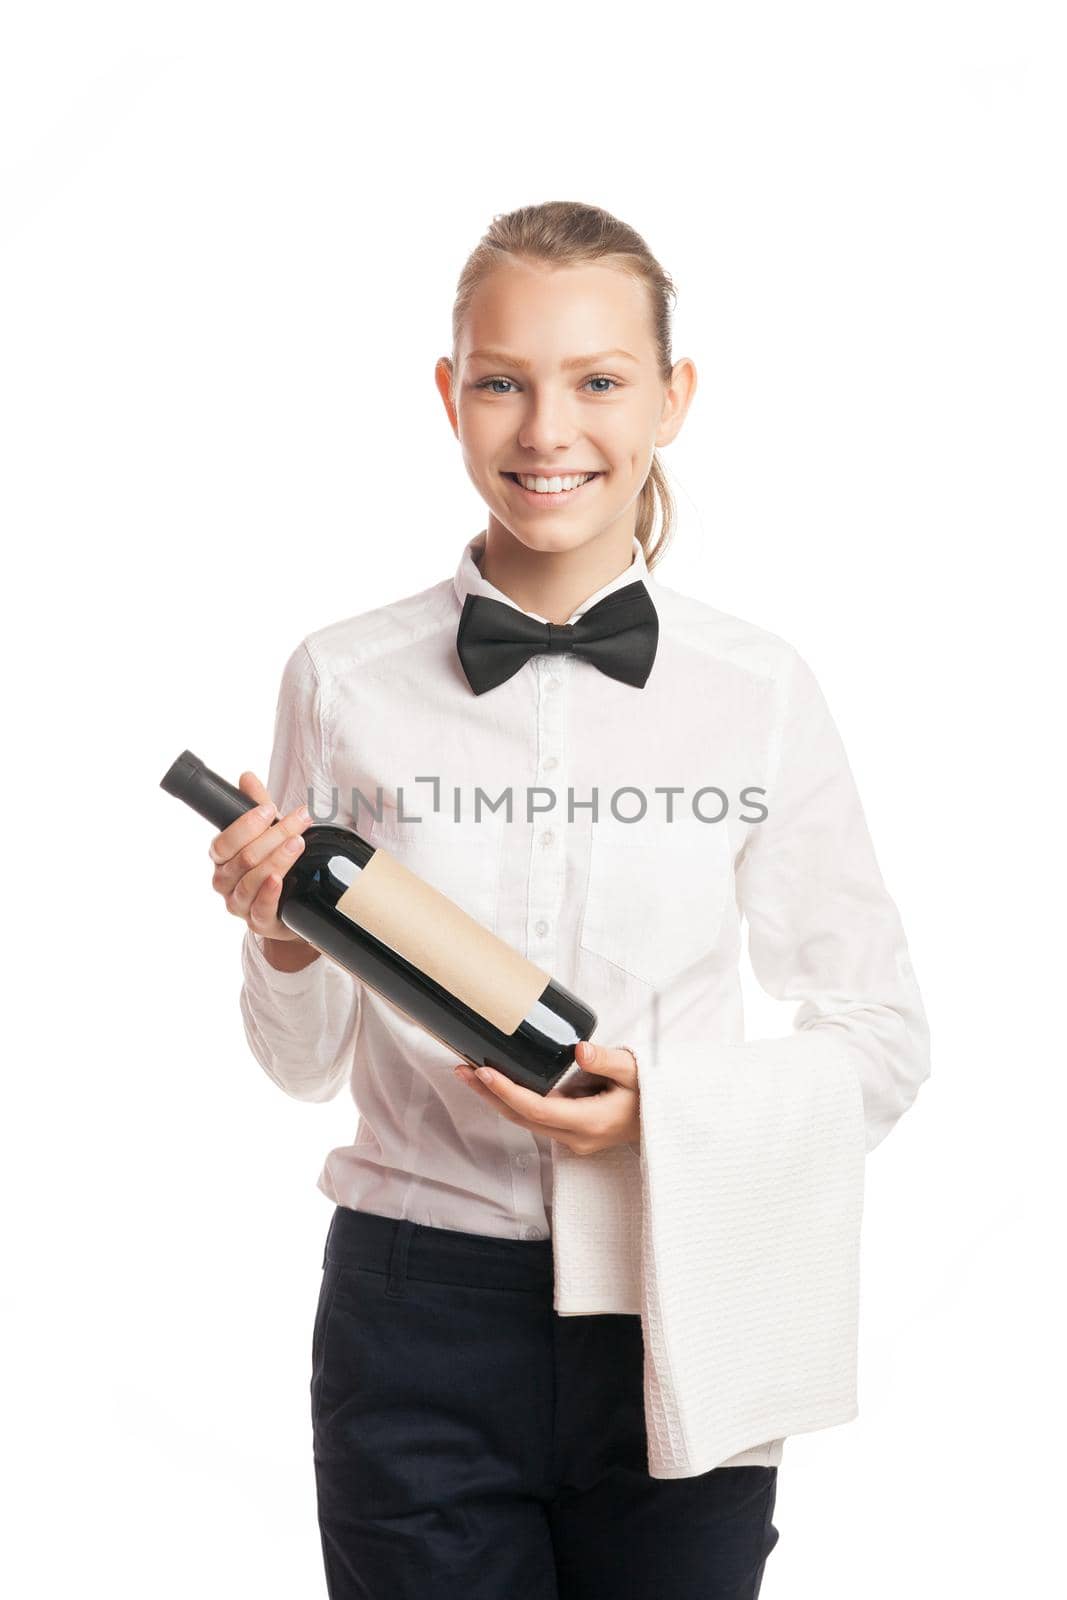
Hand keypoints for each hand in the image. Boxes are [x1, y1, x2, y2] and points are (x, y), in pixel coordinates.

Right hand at [208, 771, 316, 942]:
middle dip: (275, 835)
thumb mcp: (266, 833)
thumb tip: (247, 777)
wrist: (288, 905)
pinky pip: (260, 909)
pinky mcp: (259, 922)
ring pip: (253, 880)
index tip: (271, 809)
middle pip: (245, 858)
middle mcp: (225, 882)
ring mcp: (239, 904)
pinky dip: (269, 893)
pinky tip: (279, 880)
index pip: (225, 841)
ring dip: (277, 859)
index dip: (247, 824)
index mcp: (221, 858)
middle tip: (301, 820)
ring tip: (298, 843)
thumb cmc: (272, 864)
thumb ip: (256, 805)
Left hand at [453, 1041, 639, 1156]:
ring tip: (470, 1072)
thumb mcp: (634, 1070)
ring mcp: (572, 1139)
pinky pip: (535, 1117)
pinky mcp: (570, 1132)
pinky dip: (514, 1100)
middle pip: (521, 1117)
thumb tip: (580, 1050)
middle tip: (461, 1068)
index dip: (507, 1091)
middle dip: (489, 1094)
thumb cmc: (652, 1093)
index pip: (537, 1109)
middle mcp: (576, 1136)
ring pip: (525, 1120)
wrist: (665, 1121)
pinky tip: (499, 1082)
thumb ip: (607, 1060)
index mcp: (590, 1122)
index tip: (484, 1072)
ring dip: (496, 1097)